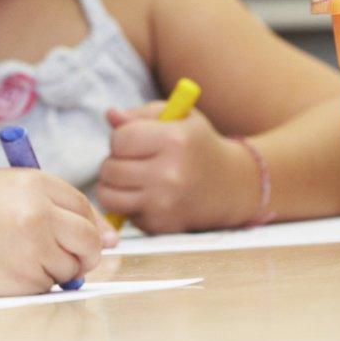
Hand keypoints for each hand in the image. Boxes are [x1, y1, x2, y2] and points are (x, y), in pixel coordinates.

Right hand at [0, 170, 110, 296]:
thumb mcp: (3, 188)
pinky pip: (47, 285)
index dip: (83, 223)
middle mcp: (39, 213)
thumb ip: (50, 203)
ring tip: (16, 258)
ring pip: (71, 266)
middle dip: (82, 252)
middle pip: (88, 239)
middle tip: (61, 255)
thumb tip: (109, 238)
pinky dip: (34, 283)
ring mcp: (33, 248)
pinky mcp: (24, 279)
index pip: (82, 206)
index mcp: (34, 182)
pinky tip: (4, 271)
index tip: (77, 234)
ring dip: (54, 269)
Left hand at [95, 104, 255, 233]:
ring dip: (113, 185)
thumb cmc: (198, 144)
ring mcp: (165, 204)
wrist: (231, 186)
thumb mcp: (179, 117)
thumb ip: (142, 114)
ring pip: (108, 195)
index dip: (120, 138)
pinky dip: (129, 204)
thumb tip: (111, 115)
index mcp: (175, 140)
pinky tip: (147, 195)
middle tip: (131, 160)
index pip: (120, 139)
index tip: (132, 140)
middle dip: (114, 162)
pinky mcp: (161, 226)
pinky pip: (123, 213)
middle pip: (110, 168)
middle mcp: (170, 174)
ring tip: (130, 177)